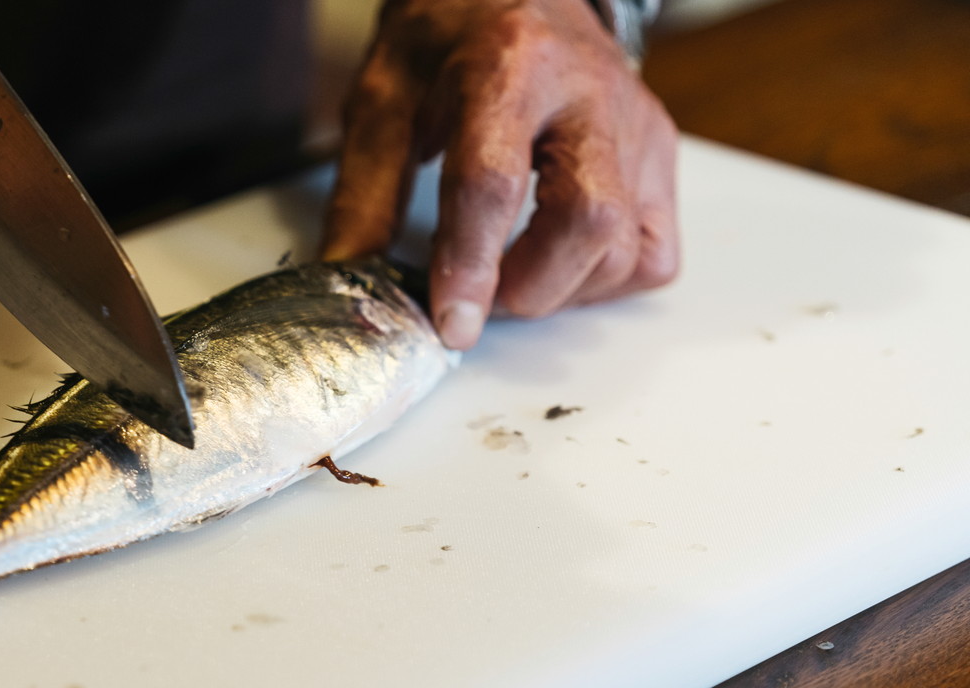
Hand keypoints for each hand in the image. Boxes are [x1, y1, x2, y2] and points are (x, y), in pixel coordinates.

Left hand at [319, 0, 679, 348]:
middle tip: (478, 297)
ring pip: (628, 247)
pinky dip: (603, 281)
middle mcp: (589, 91)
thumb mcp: (383, 104)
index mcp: (508, 66)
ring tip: (509, 275)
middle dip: (528, 287)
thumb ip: (364, 197)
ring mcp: (637, 123)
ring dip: (561, 290)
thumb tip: (347, 280)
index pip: (494, 180)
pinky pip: (654, 254)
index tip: (451, 323)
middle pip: (588, 220)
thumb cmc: (446, 44)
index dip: (470, 264)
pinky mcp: (660, 154)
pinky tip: (558, 262)